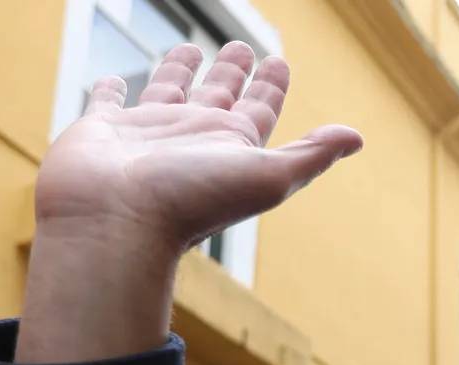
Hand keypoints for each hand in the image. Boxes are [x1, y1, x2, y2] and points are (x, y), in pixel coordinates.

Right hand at [20, 41, 363, 364]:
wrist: (115, 224)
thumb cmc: (189, 204)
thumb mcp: (266, 176)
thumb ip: (309, 154)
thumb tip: (357, 138)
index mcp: (231, 147)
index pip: (258, 108)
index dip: (271, 86)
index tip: (278, 62)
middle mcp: (192, 139)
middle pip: (218, 96)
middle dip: (233, 72)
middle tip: (241, 47)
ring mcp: (146, 134)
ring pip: (168, 92)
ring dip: (181, 71)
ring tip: (192, 48)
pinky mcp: (101, 130)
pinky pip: (108, 102)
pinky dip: (111, 89)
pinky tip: (114, 80)